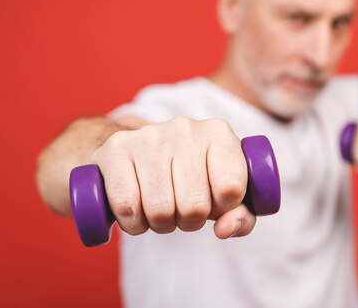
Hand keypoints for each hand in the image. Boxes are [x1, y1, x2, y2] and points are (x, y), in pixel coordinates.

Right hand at [90, 117, 252, 238]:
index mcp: (219, 134)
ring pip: (160, 210)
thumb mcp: (225, 194)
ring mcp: (149, 136)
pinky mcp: (116, 149)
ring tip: (162, 209)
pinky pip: (127, 206)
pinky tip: (137, 212)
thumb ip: (241, 216)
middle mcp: (185, 128)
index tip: (214, 202)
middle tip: (183, 210)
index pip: (231, 189)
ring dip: (161, 224)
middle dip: (190, 221)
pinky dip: (133, 224)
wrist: (136, 152)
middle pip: (195, 206)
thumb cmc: (191, 178)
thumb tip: (226, 228)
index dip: (223, 208)